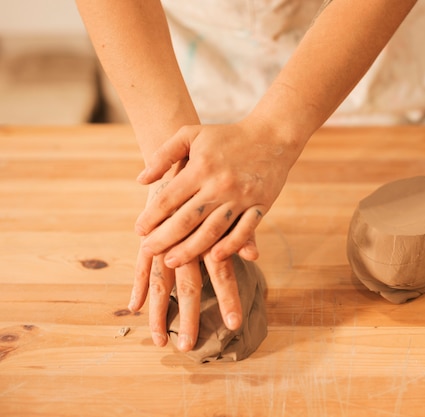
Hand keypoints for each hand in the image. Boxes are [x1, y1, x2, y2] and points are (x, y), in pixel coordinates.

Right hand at [128, 179, 259, 351]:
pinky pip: (140, 266)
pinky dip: (137, 286)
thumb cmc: (213, 184)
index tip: (233, 326)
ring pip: (160, 282)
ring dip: (160, 313)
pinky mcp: (147, 238)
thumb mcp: (231, 204)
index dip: (228, 300)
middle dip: (189, 319)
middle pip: (188, 286)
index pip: (222, 275)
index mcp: (210, 235)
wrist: (182, 157)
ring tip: (160, 342)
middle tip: (190, 348)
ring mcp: (163, 241)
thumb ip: (244, 231)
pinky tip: (134, 308)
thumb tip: (256, 255)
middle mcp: (185, 242)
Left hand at [134, 120, 292, 266]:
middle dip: (164, 239)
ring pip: (212, 230)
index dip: (151, 217)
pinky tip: (216, 258)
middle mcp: (219, 185)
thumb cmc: (227, 135)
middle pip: (186, 219)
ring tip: (172, 262)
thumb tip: (141, 180)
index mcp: (201, 167)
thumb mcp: (191, 134)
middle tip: (148, 251)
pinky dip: (231, 245)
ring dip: (191, 249)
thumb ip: (165, 154)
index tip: (139, 230)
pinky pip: (245, 230)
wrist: (272, 136)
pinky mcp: (260, 205)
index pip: (169, 198)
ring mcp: (241, 197)